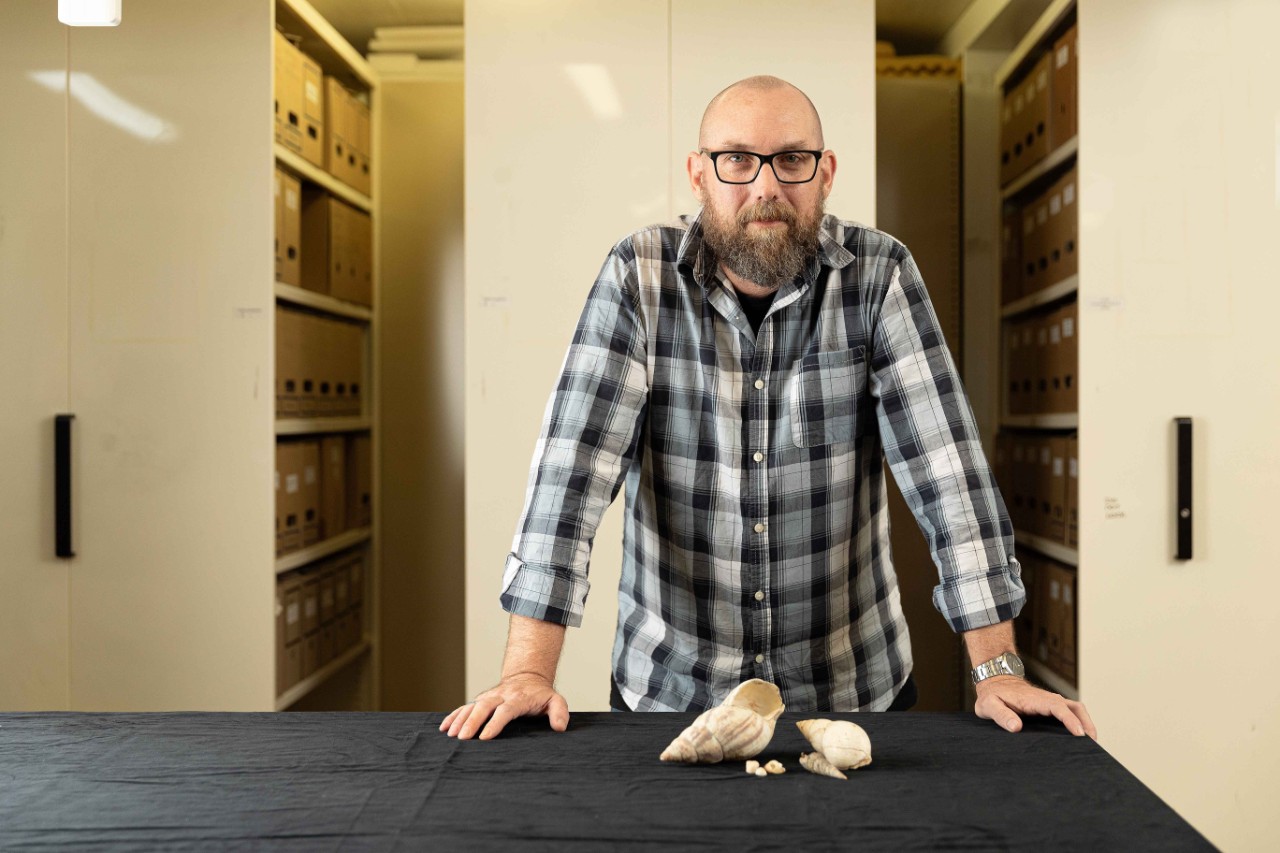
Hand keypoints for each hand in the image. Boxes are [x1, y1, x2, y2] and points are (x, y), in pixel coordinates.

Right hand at [439, 673, 569, 740]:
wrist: (527, 678)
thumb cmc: (540, 695)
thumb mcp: (555, 700)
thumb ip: (559, 712)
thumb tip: (560, 727)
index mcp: (517, 698)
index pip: (505, 711)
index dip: (495, 723)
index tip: (485, 737)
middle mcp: (500, 696)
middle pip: (484, 707)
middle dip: (472, 722)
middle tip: (463, 738)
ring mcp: (488, 697)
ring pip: (471, 706)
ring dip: (460, 720)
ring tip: (450, 735)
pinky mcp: (480, 700)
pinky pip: (464, 707)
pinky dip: (453, 716)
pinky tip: (444, 727)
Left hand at [974, 676, 1096, 738]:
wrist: (995, 682)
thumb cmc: (992, 695)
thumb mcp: (989, 705)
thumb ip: (1001, 715)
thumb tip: (1016, 727)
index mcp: (1034, 699)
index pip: (1057, 707)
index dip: (1070, 720)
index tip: (1079, 734)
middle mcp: (1047, 698)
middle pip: (1074, 707)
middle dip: (1086, 723)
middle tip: (1092, 745)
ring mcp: (1050, 702)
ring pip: (1075, 709)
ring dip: (1086, 722)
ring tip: (1091, 744)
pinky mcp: (1051, 706)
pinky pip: (1070, 712)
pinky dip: (1080, 722)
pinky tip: (1080, 738)